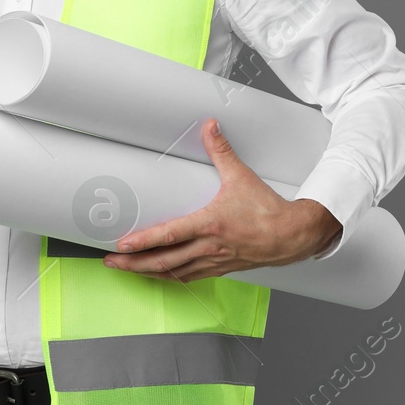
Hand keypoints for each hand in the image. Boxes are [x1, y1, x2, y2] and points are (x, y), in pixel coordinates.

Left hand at [101, 118, 341, 281]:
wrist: (292, 236)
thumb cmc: (267, 210)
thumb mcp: (241, 176)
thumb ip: (221, 151)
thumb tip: (210, 126)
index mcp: (210, 225)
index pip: (169, 236)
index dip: (143, 242)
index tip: (122, 245)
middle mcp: (209, 247)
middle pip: (164, 262)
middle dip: (134, 264)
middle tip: (111, 262)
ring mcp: (213, 261)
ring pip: (174, 273)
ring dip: (148, 273)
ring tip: (126, 270)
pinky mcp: (220, 269)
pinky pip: (189, 277)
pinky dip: (170, 278)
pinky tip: (158, 276)